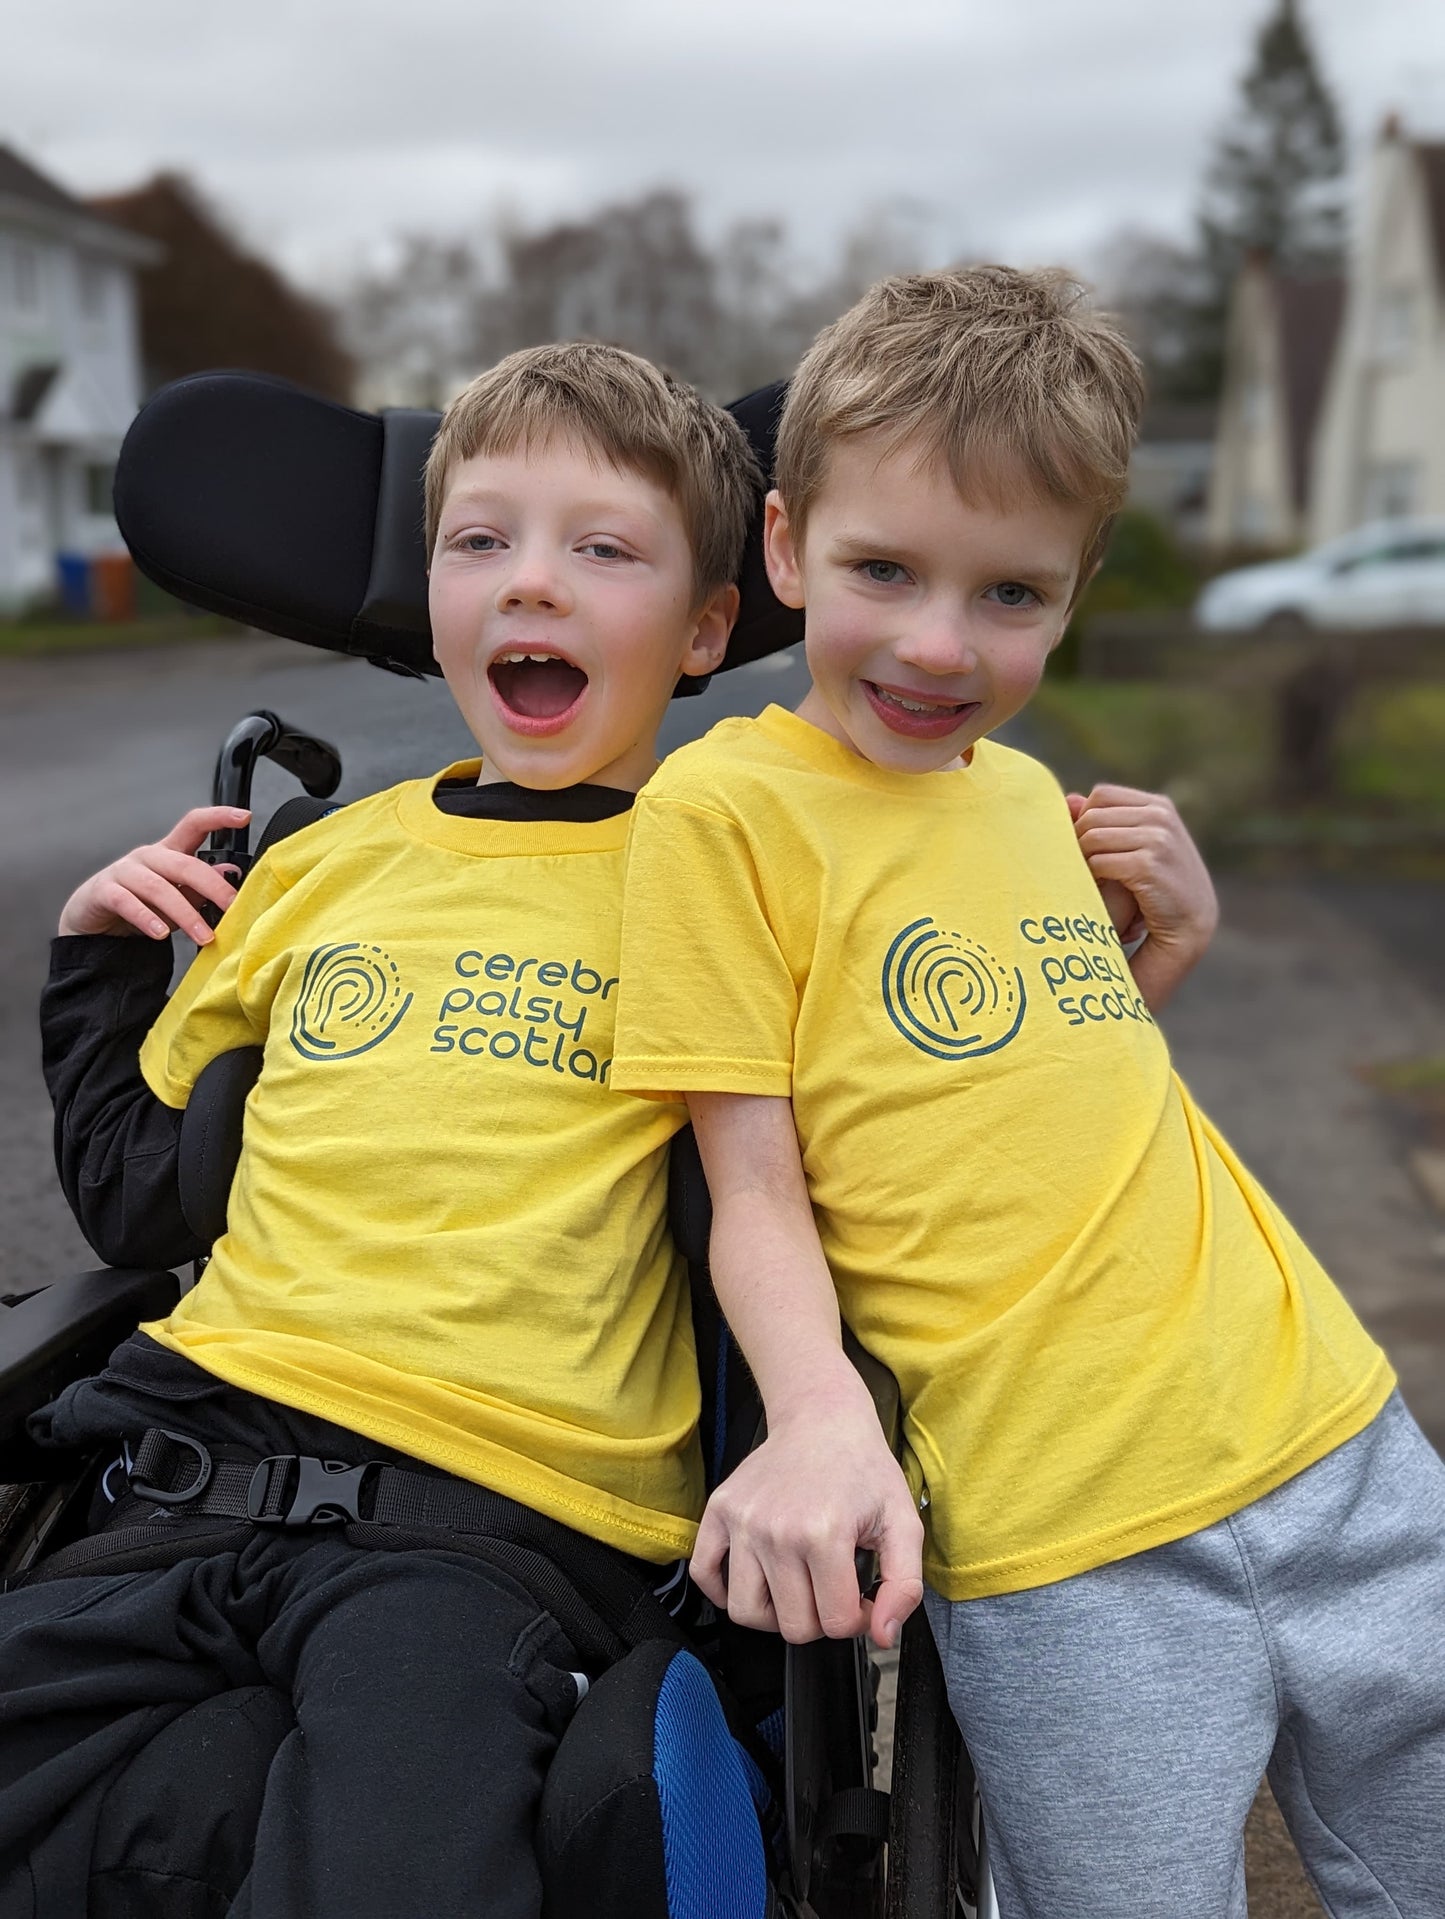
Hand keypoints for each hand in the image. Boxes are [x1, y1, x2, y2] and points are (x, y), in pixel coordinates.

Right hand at [58, 807, 249, 944]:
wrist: (93, 918)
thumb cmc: (139, 903)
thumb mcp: (175, 897)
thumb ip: (199, 888)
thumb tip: (230, 874)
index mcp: (169, 852)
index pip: (194, 825)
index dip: (218, 817)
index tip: (243, 816)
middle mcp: (148, 856)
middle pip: (184, 864)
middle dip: (213, 886)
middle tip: (232, 907)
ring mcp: (124, 871)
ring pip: (159, 888)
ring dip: (186, 914)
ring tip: (203, 936)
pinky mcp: (104, 892)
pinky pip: (127, 903)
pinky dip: (146, 918)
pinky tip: (160, 933)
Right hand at [690, 1385, 923, 1650]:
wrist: (822, 1419)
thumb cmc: (863, 1470)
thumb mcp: (904, 1522)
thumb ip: (904, 1585)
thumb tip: (882, 1635)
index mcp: (825, 1534)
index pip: (835, 1623)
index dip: (856, 1618)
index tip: (860, 1592)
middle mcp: (776, 1531)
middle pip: (791, 1626)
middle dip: (819, 1618)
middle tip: (831, 1587)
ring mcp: (742, 1521)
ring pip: (746, 1613)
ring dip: (775, 1613)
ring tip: (796, 1587)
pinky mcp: (718, 1511)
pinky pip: (705, 1575)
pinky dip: (725, 1591)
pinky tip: (756, 1579)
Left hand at [1066, 784, 1217, 1008]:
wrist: (1191, 922)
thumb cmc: (1159, 884)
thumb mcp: (1138, 844)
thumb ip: (1106, 821)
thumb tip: (1066, 799)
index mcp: (1159, 806)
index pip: (1102, 795)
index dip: (1084, 817)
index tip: (1085, 845)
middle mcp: (1160, 817)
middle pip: (1093, 816)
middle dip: (1078, 840)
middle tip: (1079, 865)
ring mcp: (1157, 840)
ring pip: (1092, 838)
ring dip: (1082, 860)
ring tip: (1088, 877)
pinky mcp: (1148, 866)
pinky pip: (1099, 862)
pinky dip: (1092, 877)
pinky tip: (1098, 889)